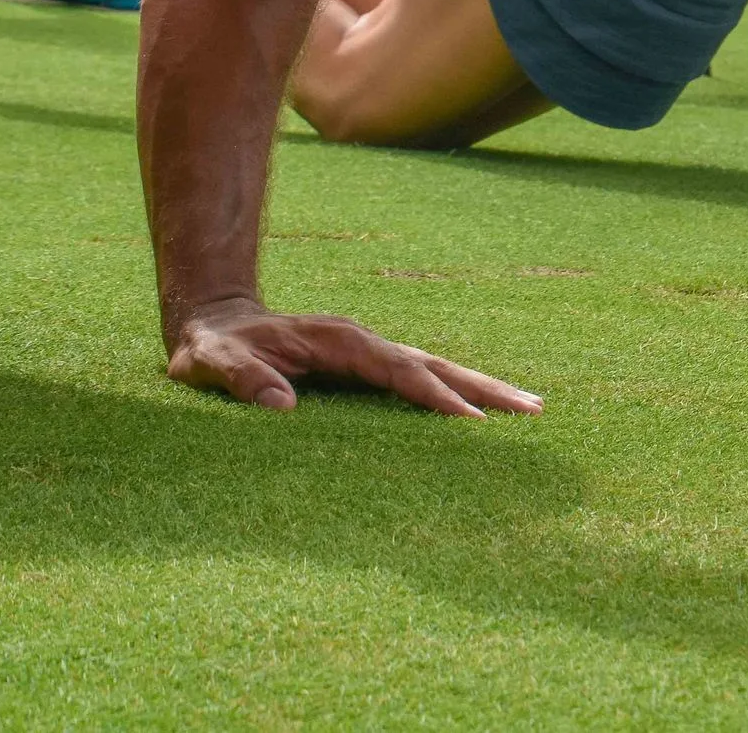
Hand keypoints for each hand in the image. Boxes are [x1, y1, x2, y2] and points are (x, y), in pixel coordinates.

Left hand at [168, 299, 542, 417]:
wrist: (213, 322)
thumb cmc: (214, 349)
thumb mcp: (212, 365)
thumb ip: (244, 381)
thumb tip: (283, 406)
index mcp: (339, 341)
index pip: (398, 371)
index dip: (434, 398)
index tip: (471, 425)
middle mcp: (363, 343)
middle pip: (436, 364)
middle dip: (484, 389)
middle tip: (535, 410)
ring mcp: (369, 354)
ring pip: (437, 369)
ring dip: (482, 389)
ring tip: (532, 409)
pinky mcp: (368, 369)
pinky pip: (421, 381)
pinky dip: (456, 395)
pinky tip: (482, 415)